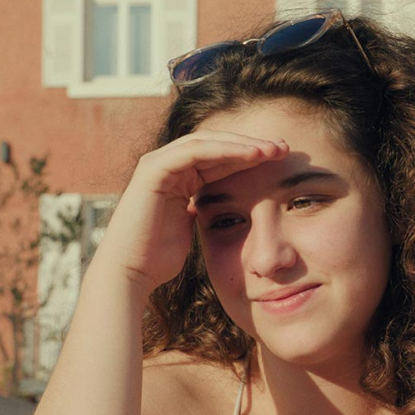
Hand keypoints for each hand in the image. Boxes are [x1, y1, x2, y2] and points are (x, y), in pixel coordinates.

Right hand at [86, 130, 288, 297]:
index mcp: (180, 178)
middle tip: (284, 147)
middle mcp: (169, 165)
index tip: (282, 161)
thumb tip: (228, 213)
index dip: (251, 157)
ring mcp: (159, 164)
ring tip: (273, 149)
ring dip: (243, 144)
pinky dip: (225, 150)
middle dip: (251, 145)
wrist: (130, 272)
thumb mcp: (193, 229)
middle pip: (217, 144)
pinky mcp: (154, 169)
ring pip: (208, 142)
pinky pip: (195, 151)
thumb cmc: (159, 259)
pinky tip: (252, 155)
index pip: (221, 157)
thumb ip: (206, 212)